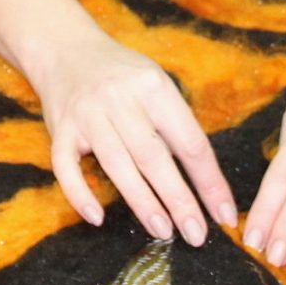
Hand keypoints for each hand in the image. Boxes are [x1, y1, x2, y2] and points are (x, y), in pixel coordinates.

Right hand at [28, 28, 238, 245]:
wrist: (65, 50)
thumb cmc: (121, 76)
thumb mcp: (155, 85)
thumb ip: (174, 125)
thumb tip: (204, 182)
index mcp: (154, 87)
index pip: (189, 141)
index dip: (210, 181)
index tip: (224, 213)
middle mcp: (120, 99)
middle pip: (154, 156)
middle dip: (179, 199)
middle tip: (197, 234)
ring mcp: (87, 114)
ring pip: (118, 165)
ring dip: (143, 202)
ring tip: (163, 231)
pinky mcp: (60, 129)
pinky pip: (66, 167)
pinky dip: (80, 194)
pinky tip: (97, 218)